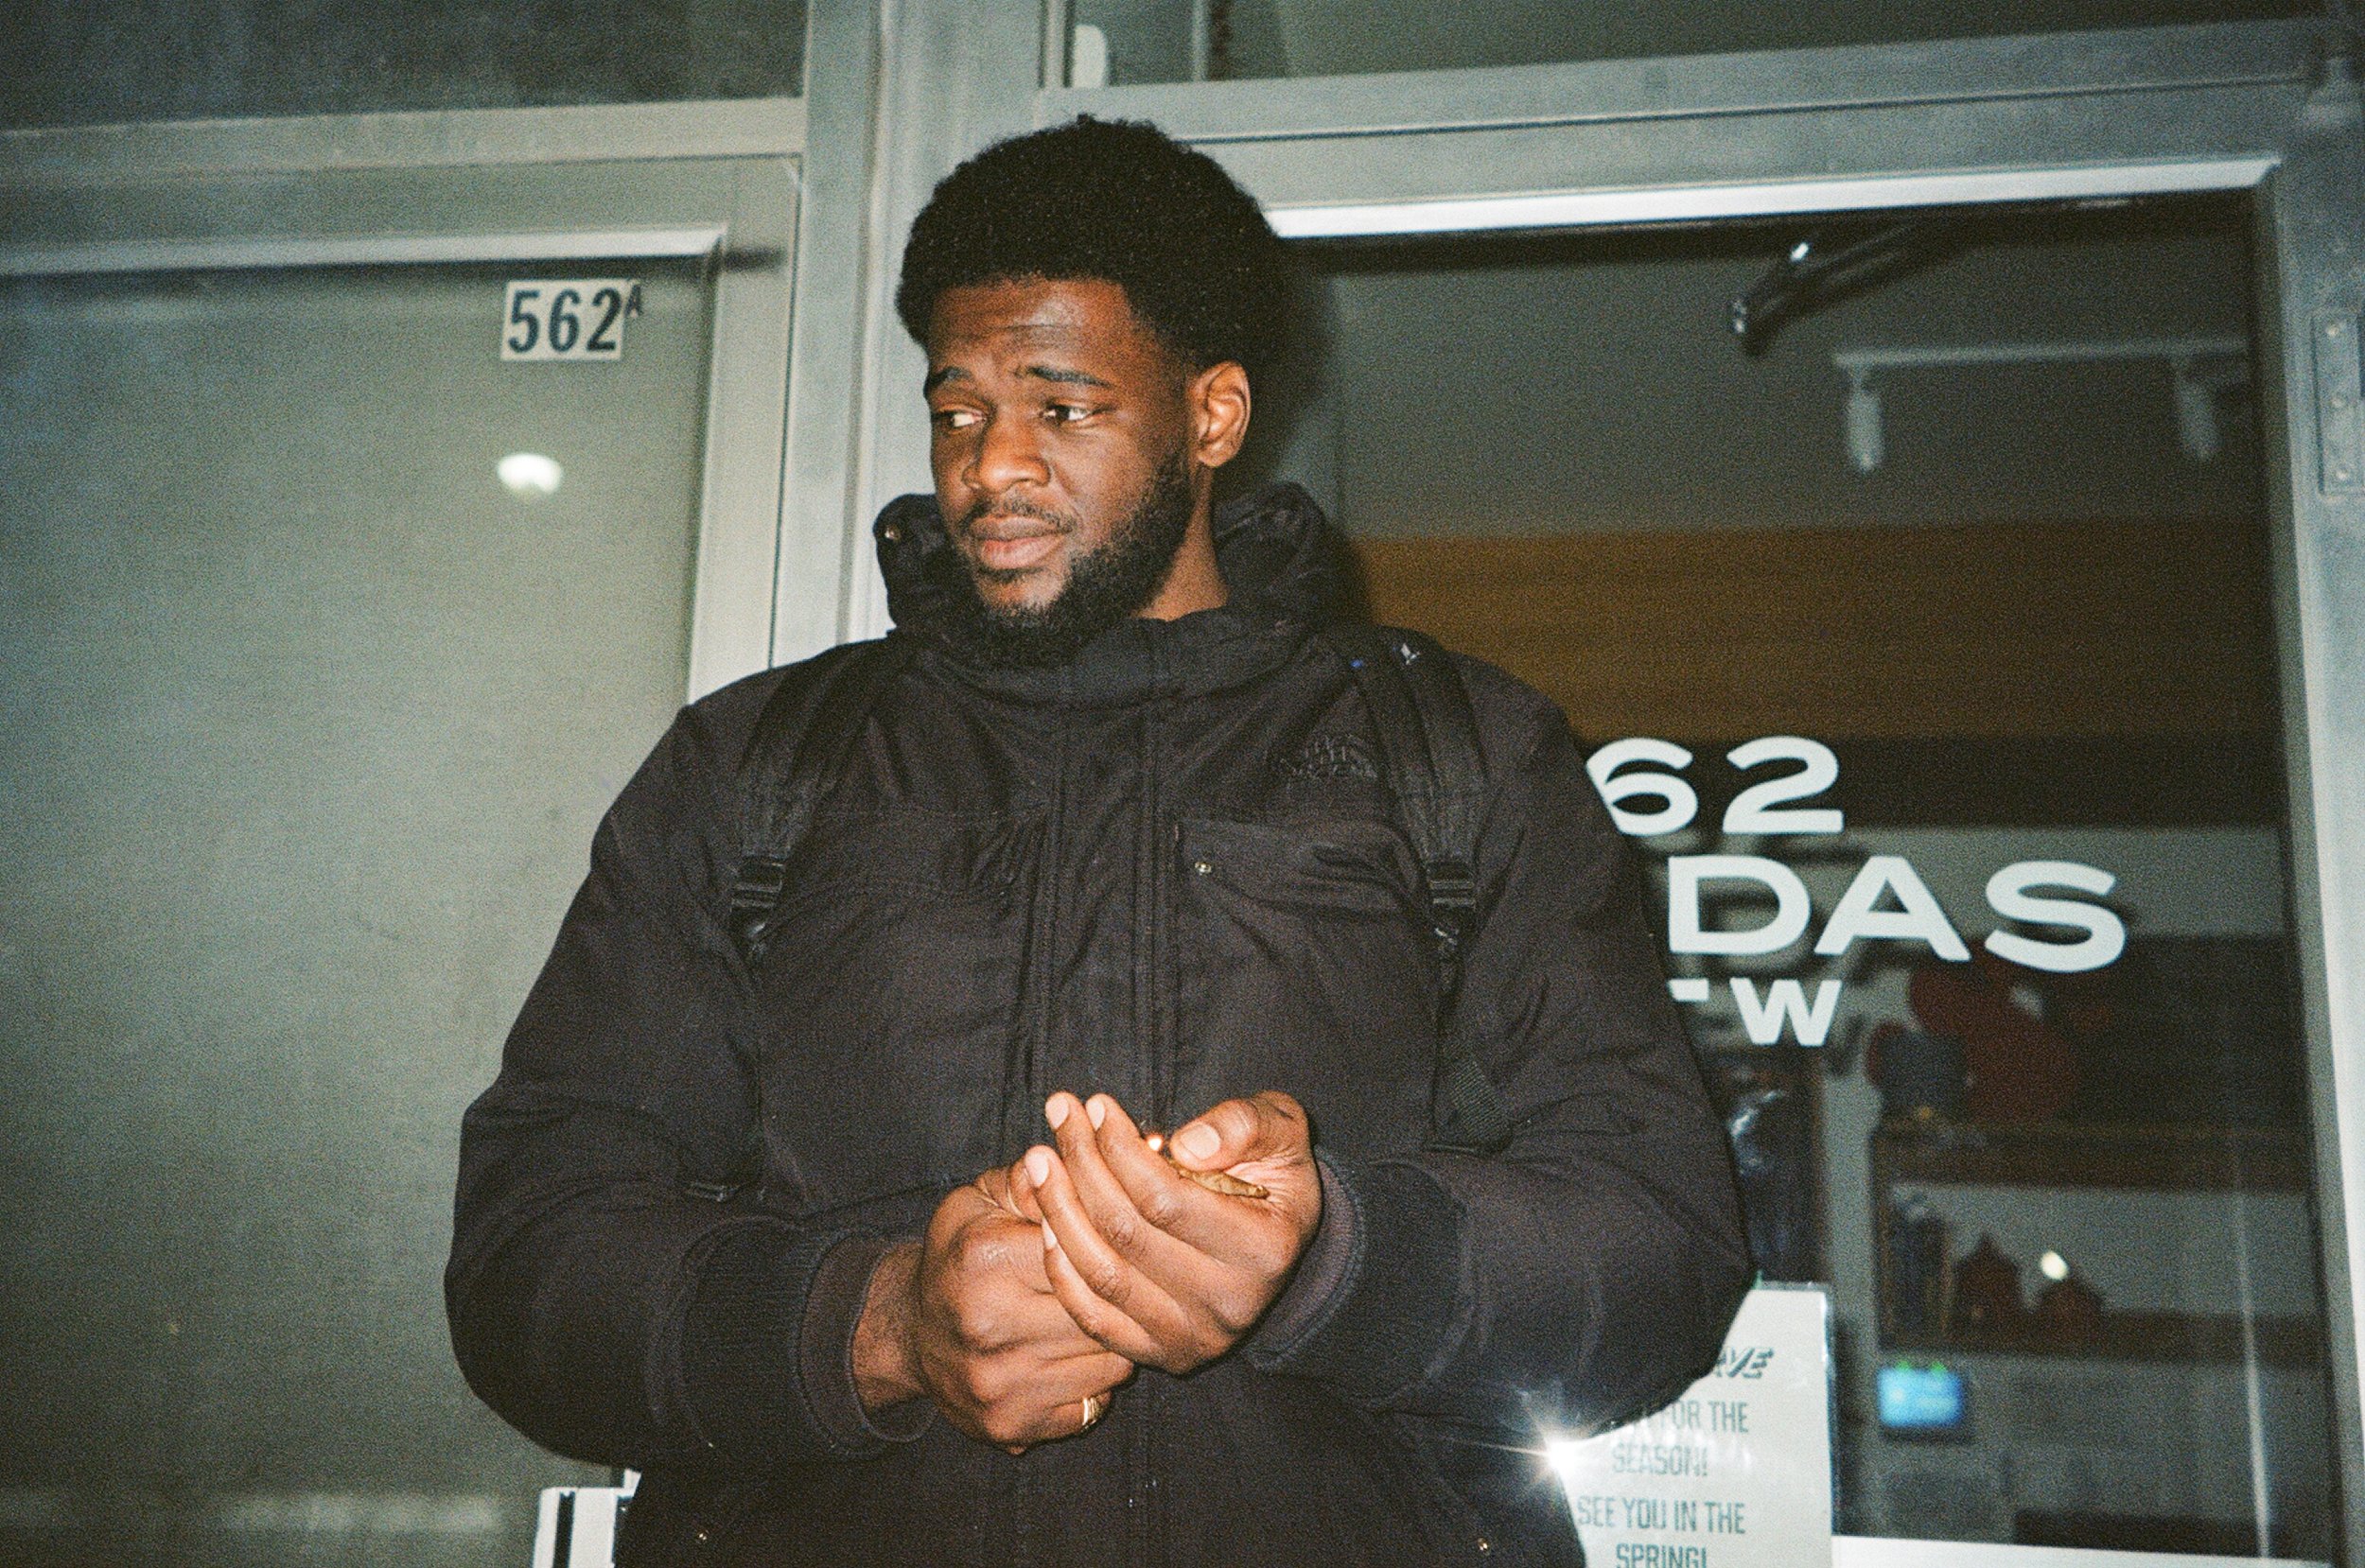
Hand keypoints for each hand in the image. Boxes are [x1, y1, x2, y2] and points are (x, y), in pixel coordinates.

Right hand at [852, 1183, 1131, 1451]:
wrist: (909, 1334)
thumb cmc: (959, 1256)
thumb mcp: (980, 1201)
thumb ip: (1030, 1182)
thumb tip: (1070, 1160)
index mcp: (985, 1261)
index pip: (1083, 1249)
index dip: (1108, 1243)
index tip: (1120, 1238)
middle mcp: (989, 1327)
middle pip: (1102, 1310)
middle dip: (1124, 1295)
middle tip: (1133, 1281)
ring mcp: (1000, 1384)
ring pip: (1110, 1363)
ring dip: (1119, 1341)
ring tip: (1108, 1318)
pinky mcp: (1010, 1426)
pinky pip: (1093, 1405)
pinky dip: (1098, 1381)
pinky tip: (1082, 1357)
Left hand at [1015, 1091, 1320, 1375]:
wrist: (1277, 1238)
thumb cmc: (1272, 1169)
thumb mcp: (1280, 1129)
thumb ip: (1245, 1124)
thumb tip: (1188, 1144)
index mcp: (1265, 1250)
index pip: (1166, 1199)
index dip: (1120, 1149)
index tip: (1096, 1104)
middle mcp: (1229, 1306)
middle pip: (1126, 1233)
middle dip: (1082, 1165)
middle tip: (1059, 1113)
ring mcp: (1192, 1338)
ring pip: (1103, 1275)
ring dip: (1060, 1210)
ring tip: (1041, 1158)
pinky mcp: (1160, 1354)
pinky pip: (1094, 1317)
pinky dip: (1062, 1268)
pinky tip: (1046, 1218)